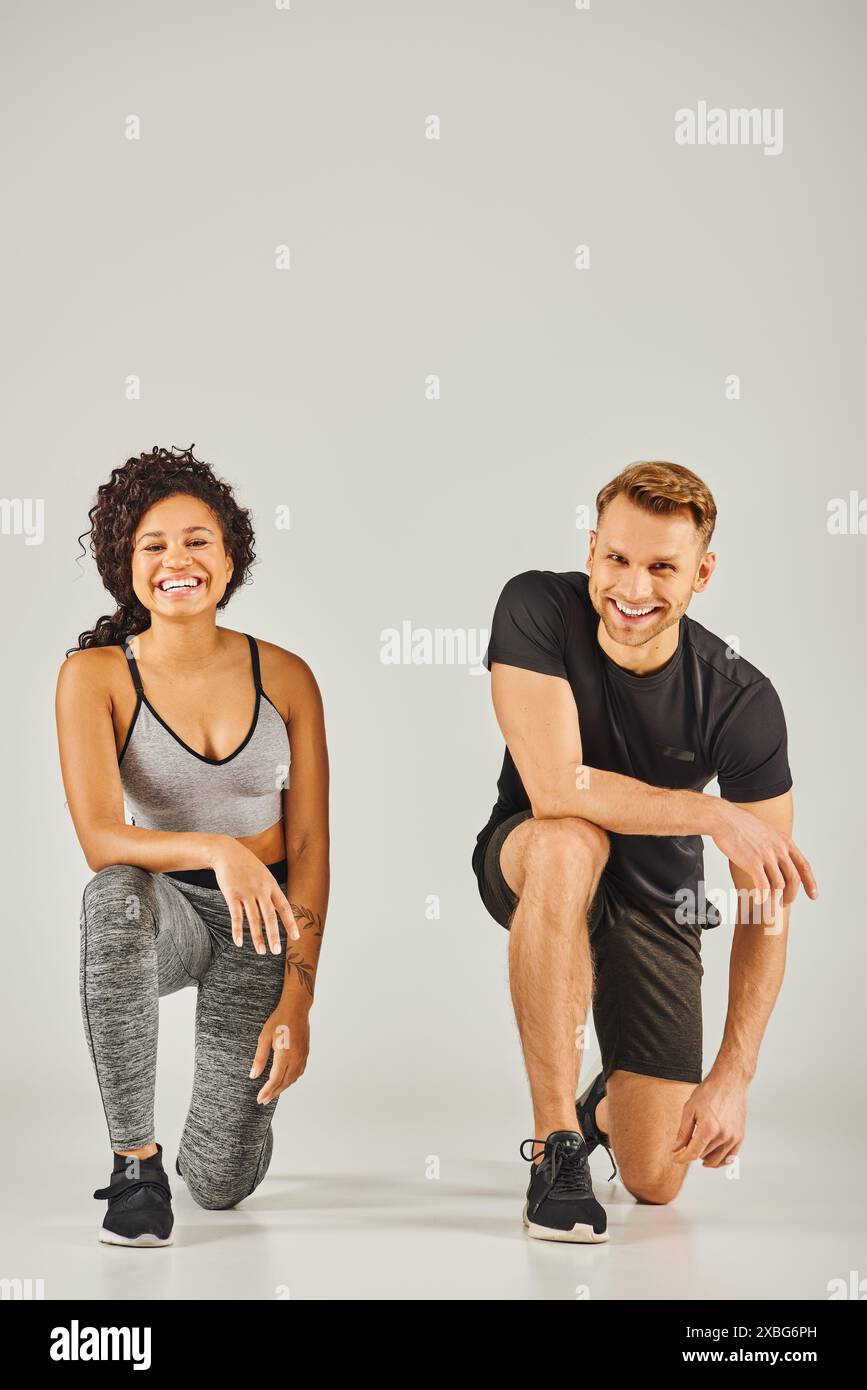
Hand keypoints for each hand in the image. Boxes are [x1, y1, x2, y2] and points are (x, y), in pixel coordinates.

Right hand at [210, 838, 299, 952]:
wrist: (227, 852)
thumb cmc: (247, 865)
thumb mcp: (263, 875)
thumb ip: (270, 892)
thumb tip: (277, 910)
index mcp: (271, 885)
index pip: (284, 907)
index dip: (290, 923)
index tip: (296, 937)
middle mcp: (261, 890)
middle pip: (270, 916)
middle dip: (274, 935)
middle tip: (277, 951)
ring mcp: (246, 892)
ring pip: (254, 919)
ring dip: (257, 937)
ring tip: (261, 951)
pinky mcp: (232, 895)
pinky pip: (236, 916)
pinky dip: (237, 930)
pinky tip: (238, 942)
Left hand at [249, 1000, 309, 1102]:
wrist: (296, 1009)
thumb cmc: (279, 1020)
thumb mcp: (264, 1038)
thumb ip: (260, 1058)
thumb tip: (253, 1075)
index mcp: (285, 1055)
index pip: (275, 1080)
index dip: (267, 1091)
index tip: (260, 1099)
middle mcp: (296, 1058)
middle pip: (285, 1082)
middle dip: (274, 1093)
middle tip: (264, 1100)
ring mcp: (302, 1056)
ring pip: (293, 1079)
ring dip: (283, 1088)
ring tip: (273, 1093)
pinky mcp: (305, 1054)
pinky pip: (299, 1072)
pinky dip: (291, 1080)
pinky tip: (285, 1080)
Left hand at [672, 1070, 747, 1167]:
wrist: (730, 1082)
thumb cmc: (709, 1092)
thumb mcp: (689, 1109)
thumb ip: (683, 1132)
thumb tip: (676, 1148)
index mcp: (709, 1128)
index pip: (693, 1153)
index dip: (681, 1158)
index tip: (675, 1158)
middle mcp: (723, 1136)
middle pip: (703, 1156)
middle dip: (691, 1153)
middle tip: (683, 1147)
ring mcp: (733, 1138)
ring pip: (716, 1160)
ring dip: (704, 1158)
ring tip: (696, 1151)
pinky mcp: (740, 1137)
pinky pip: (730, 1158)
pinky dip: (720, 1161)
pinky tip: (711, 1158)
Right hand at [711, 802, 816, 916]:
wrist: (724, 818)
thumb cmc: (740, 823)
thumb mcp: (766, 830)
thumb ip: (774, 844)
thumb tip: (776, 857)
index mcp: (785, 841)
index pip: (804, 866)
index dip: (810, 883)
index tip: (813, 895)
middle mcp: (779, 849)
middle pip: (795, 879)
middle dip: (792, 894)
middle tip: (786, 903)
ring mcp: (767, 856)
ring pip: (780, 885)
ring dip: (777, 897)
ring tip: (771, 901)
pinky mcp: (753, 863)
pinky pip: (763, 886)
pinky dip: (763, 896)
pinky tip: (759, 900)